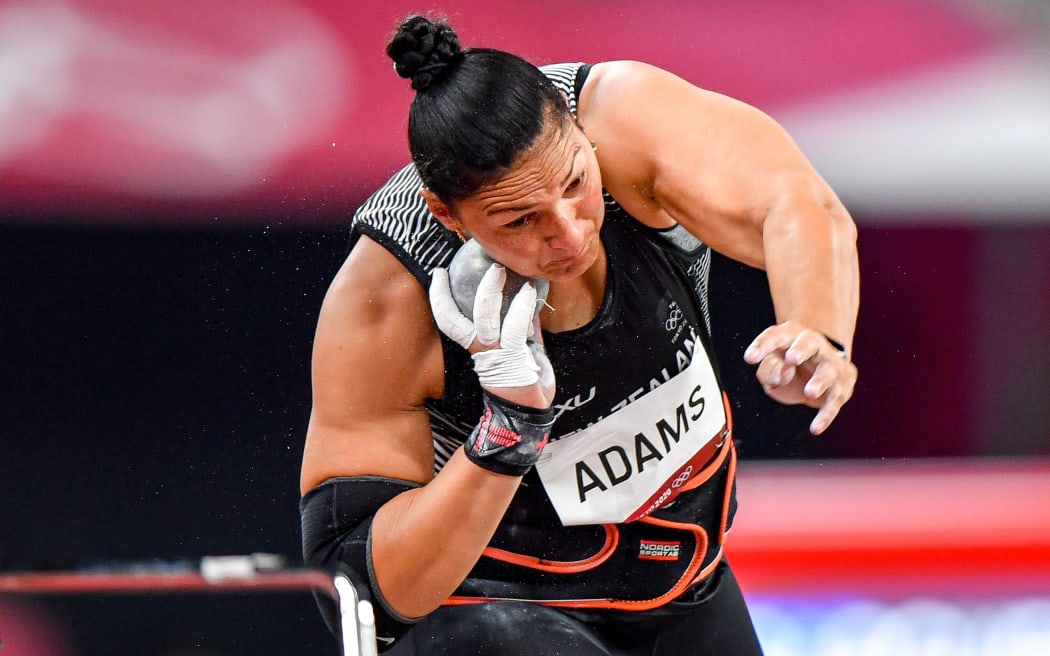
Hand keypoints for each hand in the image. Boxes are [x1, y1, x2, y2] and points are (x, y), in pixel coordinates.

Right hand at [430, 265, 555, 407]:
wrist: (530, 413)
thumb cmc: (524, 382)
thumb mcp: (520, 349)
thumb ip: (520, 327)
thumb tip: (525, 299)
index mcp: (476, 347)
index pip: (448, 321)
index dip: (439, 298)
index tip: (438, 274)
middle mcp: (480, 349)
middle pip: (453, 320)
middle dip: (450, 293)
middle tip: (461, 268)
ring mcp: (495, 353)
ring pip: (484, 318)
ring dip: (491, 291)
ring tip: (500, 269)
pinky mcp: (514, 357)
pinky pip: (516, 327)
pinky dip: (522, 307)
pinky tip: (530, 291)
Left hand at [743, 321, 856, 434]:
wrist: (816, 371)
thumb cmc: (787, 367)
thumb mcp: (770, 367)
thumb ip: (770, 369)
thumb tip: (785, 372)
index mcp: (791, 335)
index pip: (776, 336)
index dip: (763, 345)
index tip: (750, 358)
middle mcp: (815, 344)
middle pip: (810, 342)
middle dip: (801, 349)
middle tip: (792, 358)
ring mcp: (832, 363)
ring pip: (829, 370)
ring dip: (820, 380)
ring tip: (810, 392)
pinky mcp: (843, 385)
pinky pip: (836, 400)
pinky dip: (826, 415)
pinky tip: (815, 428)